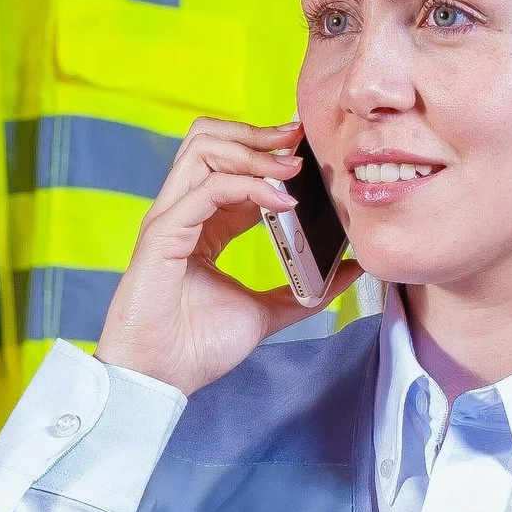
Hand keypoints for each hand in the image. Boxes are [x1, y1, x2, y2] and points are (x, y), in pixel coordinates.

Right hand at [95, 119, 361, 396]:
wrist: (161, 379)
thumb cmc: (197, 348)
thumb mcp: (266, 312)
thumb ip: (304, 291)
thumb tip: (349, 271)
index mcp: (201, 225)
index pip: (230, 165)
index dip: (267, 150)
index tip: (308, 148)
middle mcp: (182, 213)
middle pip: (209, 139)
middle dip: (257, 132)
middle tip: (299, 140)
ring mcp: (169, 219)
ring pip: (203, 149)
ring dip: (252, 149)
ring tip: (292, 168)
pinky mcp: (163, 233)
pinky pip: (207, 188)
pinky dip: (249, 186)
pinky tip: (280, 203)